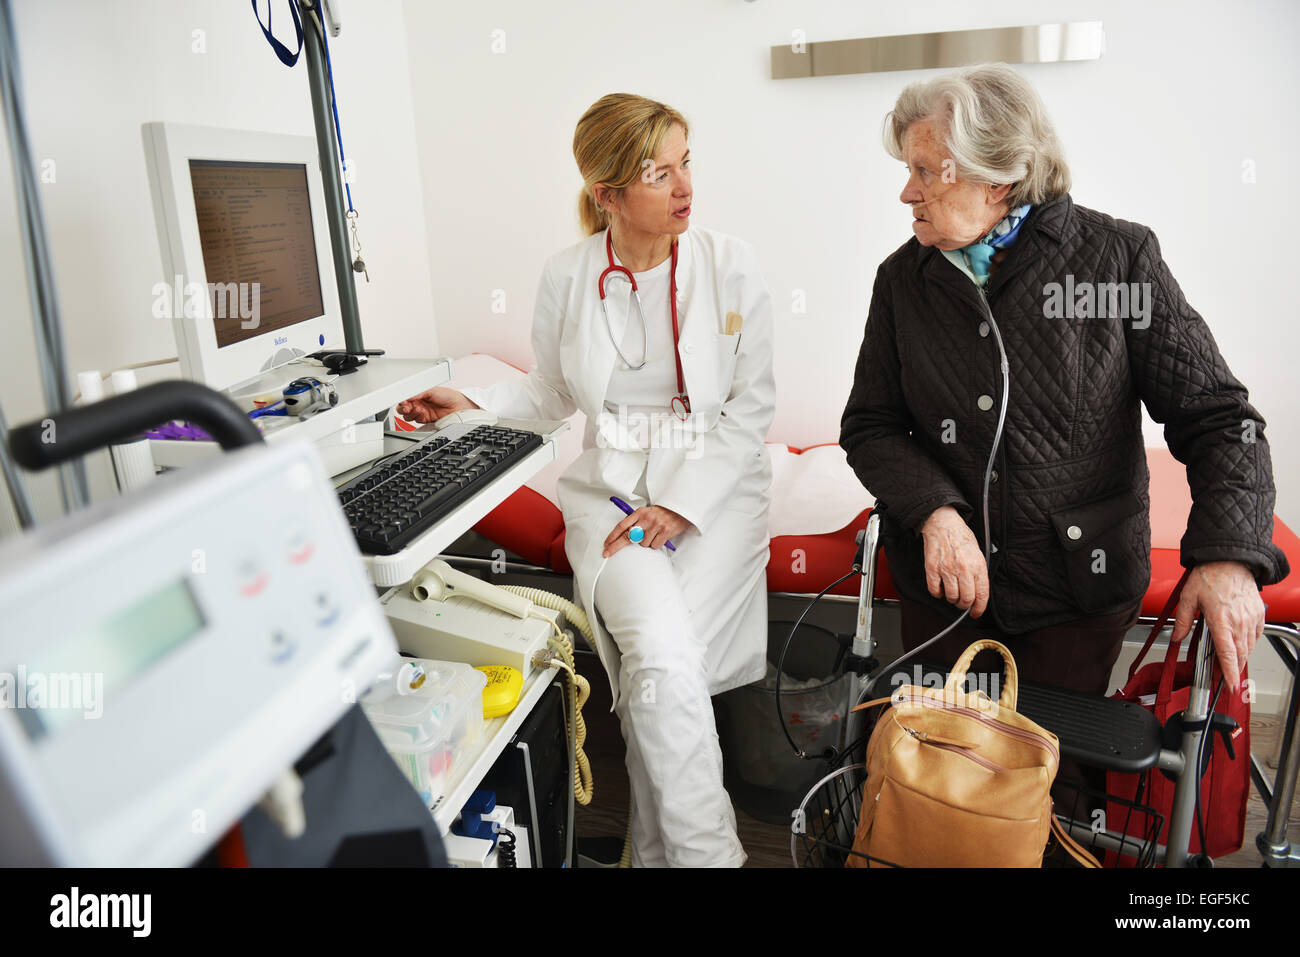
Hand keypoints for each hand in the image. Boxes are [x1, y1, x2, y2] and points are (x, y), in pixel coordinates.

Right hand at [395, 387, 478, 424]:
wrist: (458, 405)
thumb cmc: (447, 395)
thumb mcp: (430, 390)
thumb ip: (418, 393)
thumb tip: (407, 395)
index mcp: (418, 395)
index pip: (405, 399)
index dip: (402, 400)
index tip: (403, 400)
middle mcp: (418, 403)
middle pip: (403, 408)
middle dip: (403, 408)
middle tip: (407, 406)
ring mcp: (421, 412)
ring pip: (408, 416)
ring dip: (411, 413)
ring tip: (418, 408)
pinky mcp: (425, 420)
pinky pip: (416, 420)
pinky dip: (417, 417)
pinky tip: (422, 412)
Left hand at [602, 506, 690, 557]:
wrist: (681, 509)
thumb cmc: (663, 513)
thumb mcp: (647, 512)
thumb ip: (636, 521)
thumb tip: (625, 534)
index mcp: (639, 512)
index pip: (622, 525)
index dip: (612, 535)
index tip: (606, 543)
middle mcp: (646, 518)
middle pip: (627, 536)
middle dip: (615, 546)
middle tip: (607, 553)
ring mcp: (655, 525)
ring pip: (643, 544)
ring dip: (647, 542)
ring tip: (654, 534)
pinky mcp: (665, 532)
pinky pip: (654, 546)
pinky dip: (656, 544)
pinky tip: (661, 537)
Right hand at [920, 505, 989, 617]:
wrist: (943, 525)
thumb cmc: (961, 537)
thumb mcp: (978, 553)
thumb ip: (979, 572)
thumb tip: (979, 592)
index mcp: (977, 566)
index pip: (981, 595)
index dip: (979, 608)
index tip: (976, 613)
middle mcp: (963, 569)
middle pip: (966, 599)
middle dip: (965, 605)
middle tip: (963, 603)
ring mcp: (946, 570)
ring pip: (951, 597)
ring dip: (952, 599)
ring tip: (952, 594)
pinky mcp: (932, 569)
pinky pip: (935, 590)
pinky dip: (938, 593)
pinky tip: (940, 588)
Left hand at [1171, 561, 1264, 693]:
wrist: (1230, 559)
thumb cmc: (1210, 575)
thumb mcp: (1188, 597)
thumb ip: (1183, 620)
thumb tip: (1176, 638)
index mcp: (1221, 620)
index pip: (1227, 653)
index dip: (1230, 672)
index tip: (1231, 686)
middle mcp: (1239, 621)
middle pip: (1240, 654)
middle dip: (1234, 669)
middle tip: (1226, 677)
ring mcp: (1251, 618)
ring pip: (1249, 647)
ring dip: (1241, 657)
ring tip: (1231, 662)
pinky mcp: (1259, 614)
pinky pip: (1256, 636)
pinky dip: (1249, 643)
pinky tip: (1241, 644)